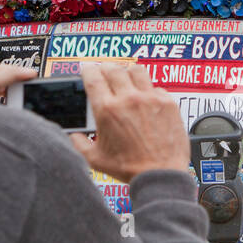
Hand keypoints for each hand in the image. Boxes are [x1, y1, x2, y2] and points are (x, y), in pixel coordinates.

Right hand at [68, 63, 190, 181]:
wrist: (160, 174)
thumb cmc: (130, 168)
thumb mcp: (96, 159)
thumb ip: (79, 144)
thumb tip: (73, 137)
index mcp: (108, 110)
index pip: (93, 77)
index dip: (88, 69)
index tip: (87, 69)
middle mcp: (129, 100)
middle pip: (114, 69)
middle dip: (106, 68)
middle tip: (105, 71)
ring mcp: (150, 99)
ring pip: (137, 71)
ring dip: (128, 72)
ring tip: (127, 78)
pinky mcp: (168, 104)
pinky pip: (157, 87)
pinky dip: (149, 90)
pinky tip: (147, 98)